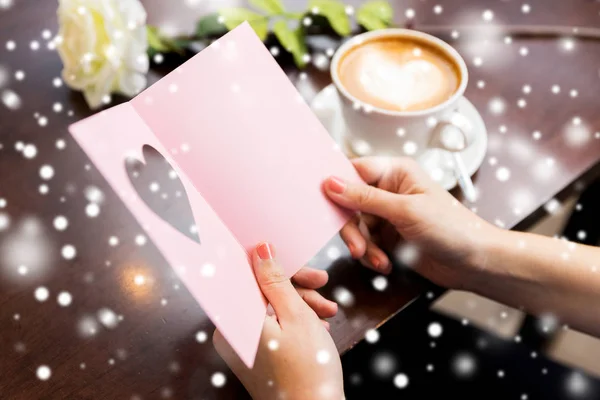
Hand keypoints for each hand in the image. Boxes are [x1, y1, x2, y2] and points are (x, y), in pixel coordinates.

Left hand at [213, 243, 343, 399]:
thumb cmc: (307, 371)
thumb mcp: (296, 316)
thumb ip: (276, 280)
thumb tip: (260, 249)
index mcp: (233, 321)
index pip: (247, 276)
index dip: (273, 263)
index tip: (295, 258)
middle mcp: (232, 333)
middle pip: (261, 292)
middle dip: (295, 287)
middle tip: (322, 283)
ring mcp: (243, 346)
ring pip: (271, 308)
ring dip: (300, 304)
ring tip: (327, 311)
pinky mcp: (256, 355)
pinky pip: (273, 326)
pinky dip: (295, 322)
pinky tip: (317, 324)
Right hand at [323, 157, 496, 289]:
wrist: (475, 262)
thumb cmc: (452, 228)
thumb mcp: (405, 211)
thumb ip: (365, 197)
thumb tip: (331, 183)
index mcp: (395, 172)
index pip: (354, 171)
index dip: (337, 186)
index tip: (323, 202)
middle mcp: (389, 190)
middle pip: (350, 204)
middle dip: (352, 229)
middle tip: (357, 247)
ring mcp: (388, 214)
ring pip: (356, 227)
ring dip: (364, 247)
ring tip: (378, 260)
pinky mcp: (389, 236)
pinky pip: (366, 243)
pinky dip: (371, 256)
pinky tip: (386, 264)